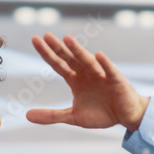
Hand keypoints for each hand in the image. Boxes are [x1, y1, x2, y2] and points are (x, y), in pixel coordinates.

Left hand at [26, 33, 149, 131]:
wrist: (127, 117)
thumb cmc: (102, 114)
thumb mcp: (73, 117)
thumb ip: (51, 115)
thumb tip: (27, 115)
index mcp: (75, 80)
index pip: (58, 64)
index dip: (47, 53)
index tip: (35, 40)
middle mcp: (86, 73)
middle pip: (69, 58)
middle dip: (58, 48)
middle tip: (45, 36)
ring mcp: (102, 75)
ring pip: (87, 61)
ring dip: (78, 50)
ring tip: (67, 39)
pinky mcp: (116, 80)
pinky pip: (110, 71)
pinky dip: (105, 64)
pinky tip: (99, 55)